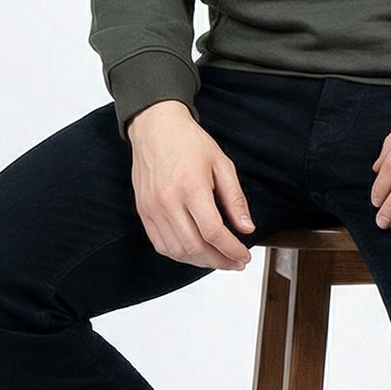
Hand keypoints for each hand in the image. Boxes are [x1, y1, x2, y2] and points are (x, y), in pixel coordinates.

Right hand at [125, 101, 255, 269]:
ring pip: (177, 251)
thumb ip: (235, 199)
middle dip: (220, 261)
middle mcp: (168, 201)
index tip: (244, 256)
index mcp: (191, 187)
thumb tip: (247, 228)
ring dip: (200, 262)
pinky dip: (179, 255)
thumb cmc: (189, 142)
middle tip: (236, 263)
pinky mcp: (143, 212)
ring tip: (218, 260)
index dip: (231, 250)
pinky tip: (195, 253)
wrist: (155, 127)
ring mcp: (152, 208)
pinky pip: (160, 244)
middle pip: (195, 247)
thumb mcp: (222, 164)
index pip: (213, 232)